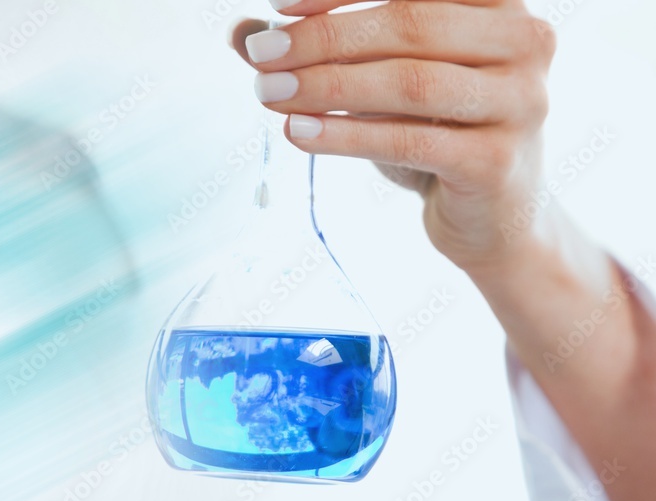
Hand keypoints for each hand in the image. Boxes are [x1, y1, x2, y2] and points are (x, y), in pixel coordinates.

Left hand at [231, 0, 556, 271]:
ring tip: (268, 92)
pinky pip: (410, 140)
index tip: (276, 2)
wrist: (489, 217)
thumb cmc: (432, 132)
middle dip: (323, 37)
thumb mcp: (378, 81)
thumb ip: (320, 51)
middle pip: (411, 24)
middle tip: (261, 53)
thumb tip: (240, 30)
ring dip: (328, 85)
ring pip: (411, 81)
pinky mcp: (498, 161)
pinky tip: (299, 132)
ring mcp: (520, 102)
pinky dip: (347, 135)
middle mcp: (523, 41)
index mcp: (498, 3)